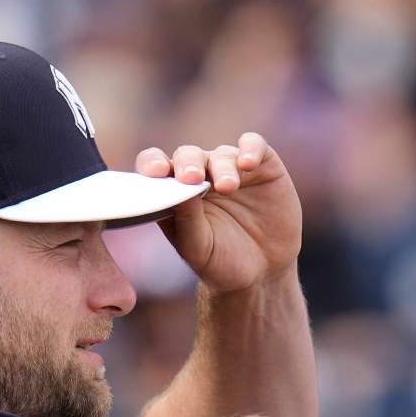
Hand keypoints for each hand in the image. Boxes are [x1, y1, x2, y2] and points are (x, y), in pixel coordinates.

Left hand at [136, 133, 301, 292]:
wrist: (264, 272)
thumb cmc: (221, 260)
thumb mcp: (199, 247)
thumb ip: (187, 219)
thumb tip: (180, 189)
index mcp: (174, 192)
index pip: (155, 166)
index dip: (152, 163)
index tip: (154, 172)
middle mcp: (200, 175)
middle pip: (187, 155)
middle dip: (187, 163)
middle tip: (191, 179)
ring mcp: (230, 168)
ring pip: (221, 153)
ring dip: (221, 167)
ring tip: (227, 188)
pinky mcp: (262, 166)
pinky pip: (254, 144)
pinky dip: (250, 148)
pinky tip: (248, 164)